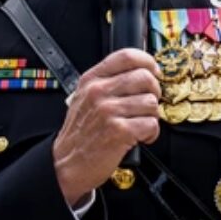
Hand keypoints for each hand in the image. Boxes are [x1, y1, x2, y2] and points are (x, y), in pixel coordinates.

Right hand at [53, 49, 161, 205]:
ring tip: (139, 125)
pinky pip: (151, 124)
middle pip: (144, 78)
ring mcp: (108, 111)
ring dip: (151, 116)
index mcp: (91, 81)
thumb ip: (108, 83)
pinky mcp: (119, 131)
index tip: (153, 71)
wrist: (66, 163)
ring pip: (151, 102)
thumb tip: (142, 73)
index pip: (126, 56)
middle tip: (147, 104)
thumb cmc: (80, 134)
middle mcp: (98, 92)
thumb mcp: (84, 99)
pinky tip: (140, 137)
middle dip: (154, 92)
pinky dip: (151, 133)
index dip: (147, 61)